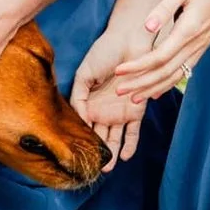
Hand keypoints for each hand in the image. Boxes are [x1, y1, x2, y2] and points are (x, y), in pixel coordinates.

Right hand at [71, 27, 148, 169]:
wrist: (130, 42)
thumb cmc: (104, 53)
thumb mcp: (84, 74)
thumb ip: (78, 97)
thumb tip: (78, 119)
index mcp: (88, 102)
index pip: (81, 125)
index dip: (77, 138)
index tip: (72, 153)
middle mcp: (103, 110)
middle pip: (97, 136)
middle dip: (94, 152)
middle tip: (89, 167)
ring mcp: (119, 112)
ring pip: (114, 138)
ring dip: (110, 152)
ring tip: (105, 168)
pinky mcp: (136, 111)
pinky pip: (134, 133)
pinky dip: (130, 145)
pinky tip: (123, 157)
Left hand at [111, 0, 209, 104]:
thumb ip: (164, 7)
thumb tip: (147, 26)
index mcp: (189, 29)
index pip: (159, 56)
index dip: (138, 67)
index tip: (118, 71)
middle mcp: (196, 42)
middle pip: (166, 72)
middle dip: (141, 83)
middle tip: (119, 91)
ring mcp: (200, 46)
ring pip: (176, 75)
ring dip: (153, 87)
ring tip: (134, 97)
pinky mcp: (202, 44)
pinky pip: (184, 70)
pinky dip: (169, 82)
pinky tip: (157, 89)